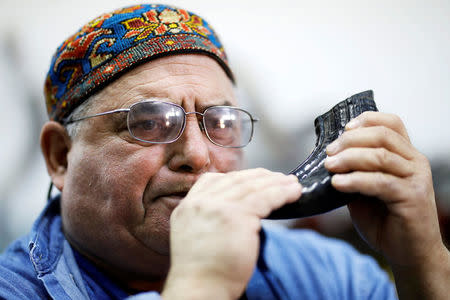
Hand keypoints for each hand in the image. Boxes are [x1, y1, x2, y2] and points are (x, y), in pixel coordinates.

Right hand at [162, 169, 301, 299]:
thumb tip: (237, 207)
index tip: (254, 177)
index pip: (213, 180)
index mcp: (188, 206)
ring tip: (292, 183)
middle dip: (260, 177)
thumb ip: (210, 216)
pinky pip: (265, 198)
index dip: (237, 177)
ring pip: (252, 187)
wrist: (200, 289)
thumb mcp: (197, 235)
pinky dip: (282, 193)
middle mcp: (201, 202)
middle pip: (235, 180)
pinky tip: (293, 193)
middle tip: (279, 177)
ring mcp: (218, 207)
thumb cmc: (204, 271)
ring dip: (276, 183)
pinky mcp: (237, 216)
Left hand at [324, 111, 448, 297]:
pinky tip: (337, 184)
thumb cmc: (386, 220)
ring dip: (349, 158)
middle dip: (350, 140)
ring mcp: (416, 178)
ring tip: (329, 166)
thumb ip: (354, 172)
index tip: (344, 128)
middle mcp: (414, 162)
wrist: (409, 252)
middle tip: (329, 152)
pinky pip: (379, 182)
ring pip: (380, 156)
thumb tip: (329, 159)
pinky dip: (355, 180)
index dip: (367, 119)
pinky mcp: (412, 197)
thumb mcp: (365, 191)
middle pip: (382, 136)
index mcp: (405, 155)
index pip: (391, 123)